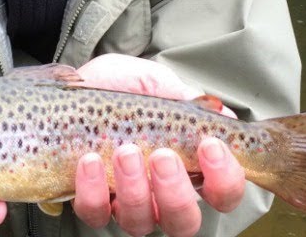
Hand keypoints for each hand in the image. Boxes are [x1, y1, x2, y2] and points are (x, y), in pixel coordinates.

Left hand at [72, 55, 247, 236]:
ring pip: (140, 222)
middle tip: (163, 156)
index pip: (223, 194)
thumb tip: (217, 111)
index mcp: (190, 169)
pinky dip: (93, 191)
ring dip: (135, 190)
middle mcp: (162, 196)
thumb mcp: (156, 83)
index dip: (225, 179)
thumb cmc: (124, 89)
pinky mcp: (91, 200)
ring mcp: (126, 203)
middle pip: (184, 222)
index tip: (210, 145)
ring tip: (125, 152)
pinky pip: (94, 212)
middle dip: (176, 193)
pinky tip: (89, 161)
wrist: (80, 83)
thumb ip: (184, 96)